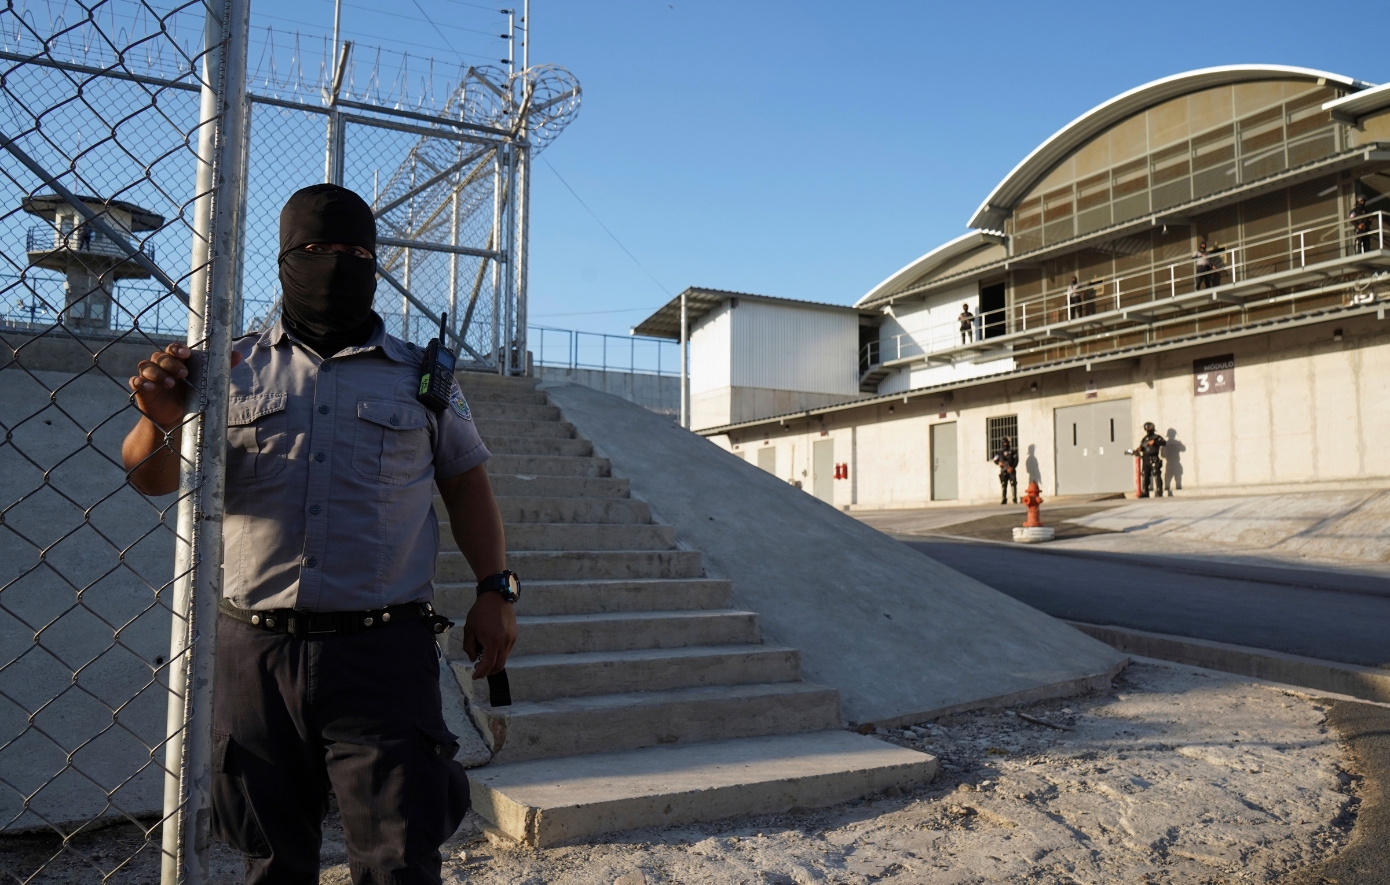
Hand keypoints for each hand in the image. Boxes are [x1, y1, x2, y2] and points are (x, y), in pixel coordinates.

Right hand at [128, 344, 242, 427]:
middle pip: (160, 356)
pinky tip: (148, 387)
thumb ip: (220, 368)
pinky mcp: (142, 390)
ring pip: (146, 366)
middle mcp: (161, 365)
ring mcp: (149, 376)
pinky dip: (139, 382)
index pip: (174, 348)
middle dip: (171, 363)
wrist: (178, 418)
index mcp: (176, 360)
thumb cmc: (193, 395)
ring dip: (157, 372)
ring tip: (170, 384)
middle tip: (184, 374)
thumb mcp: (206, 382)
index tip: (186, 354)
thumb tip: (238, 354)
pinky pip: (135, 381)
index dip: (178, 349)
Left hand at [462, 591, 516, 678]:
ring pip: (504, 658)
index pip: (488, 665)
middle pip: (499, 666)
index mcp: (492, 641)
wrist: (496, 596)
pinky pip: (507, 649)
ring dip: (493, 661)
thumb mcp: (469, 629)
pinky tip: (491, 644)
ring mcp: (511, 639)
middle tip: (478, 667)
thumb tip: (474, 659)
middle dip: (488, 671)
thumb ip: (469, 647)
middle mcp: (504, 642)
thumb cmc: (480, 612)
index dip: (481, 673)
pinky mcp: (514, 635)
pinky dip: (498, 652)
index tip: (474, 676)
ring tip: (483, 652)